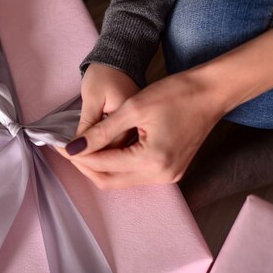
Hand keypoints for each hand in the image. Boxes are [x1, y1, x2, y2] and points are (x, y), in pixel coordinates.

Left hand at [62, 71, 225, 188]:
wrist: (213, 91)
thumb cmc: (177, 93)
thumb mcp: (133, 108)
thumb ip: (101, 132)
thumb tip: (74, 148)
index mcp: (152, 161)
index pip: (102, 165)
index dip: (77, 155)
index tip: (59, 145)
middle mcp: (161, 175)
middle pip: (109, 181)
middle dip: (85, 166)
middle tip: (66, 149)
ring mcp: (168, 176)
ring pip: (120, 179)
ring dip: (99, 165)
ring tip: (81, 147)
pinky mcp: (170, 170)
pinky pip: (134, 173)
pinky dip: (115, 163)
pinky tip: (103, 148)